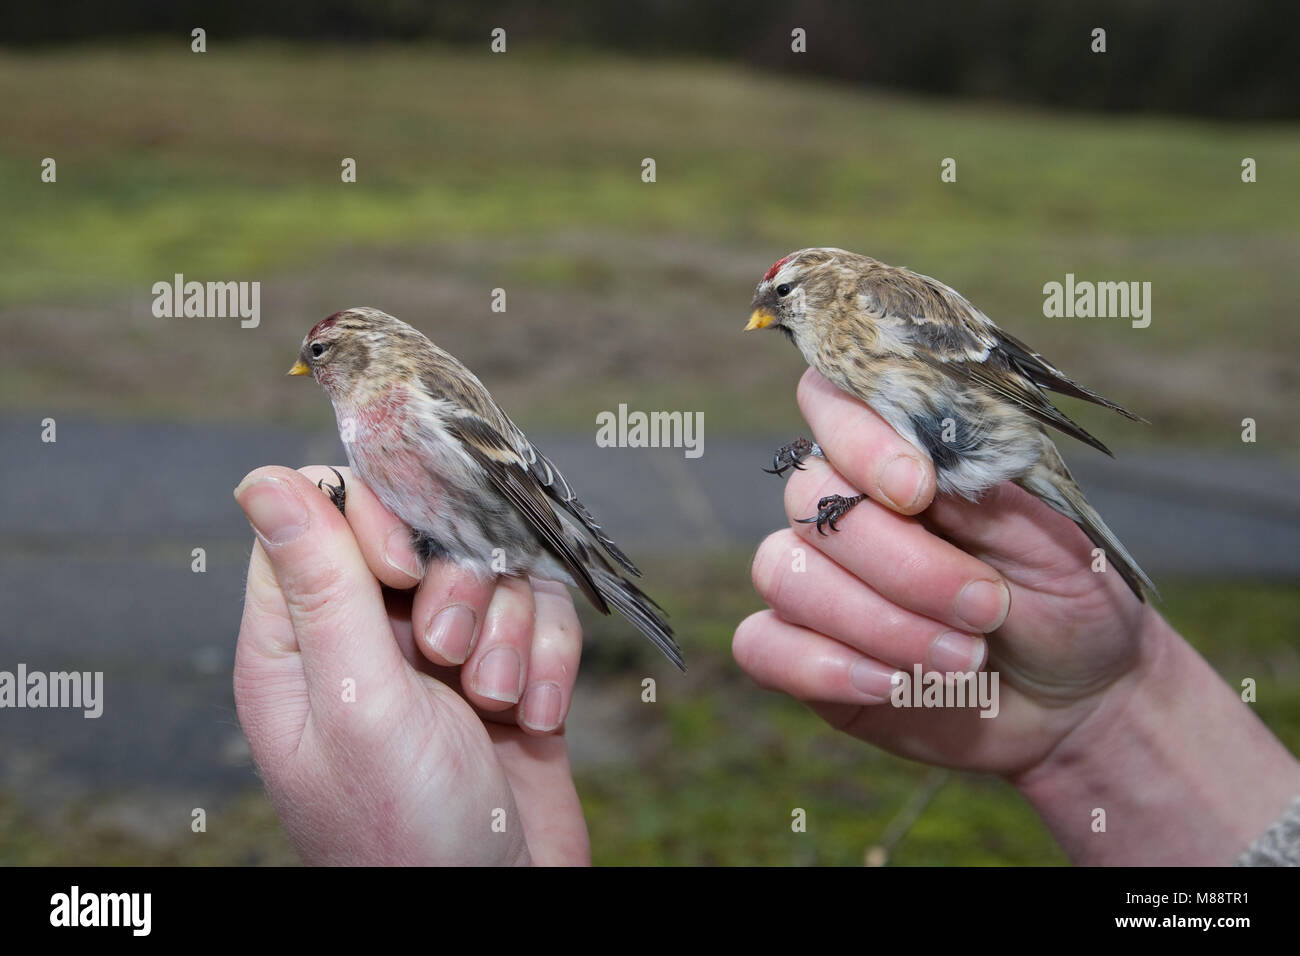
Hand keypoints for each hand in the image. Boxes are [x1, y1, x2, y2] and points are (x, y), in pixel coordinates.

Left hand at [233, 465, 589, 864]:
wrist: (501, 912)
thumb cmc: (404, 829)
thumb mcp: (357, 701)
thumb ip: (321, 585)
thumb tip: (260, 478)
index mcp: (299, 644)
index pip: (319, 514)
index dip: (373, 521)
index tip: (404, 570)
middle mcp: (367, 640)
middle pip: (420, 535)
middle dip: (457, 588)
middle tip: (450, 654)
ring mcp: (442, 657)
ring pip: (492, 570)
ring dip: (512, 632)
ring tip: (501, 701)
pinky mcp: (509, 674)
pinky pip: (541, 615)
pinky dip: (551, 658)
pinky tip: (541, 717)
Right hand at [737, 367, 1157, 775]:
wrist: (1078, 701)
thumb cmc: (1071, 601)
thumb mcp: (1057, 537)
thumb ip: (984, 494)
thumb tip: (923, 467)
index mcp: (904, 454)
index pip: (831, 400)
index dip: (858, 440)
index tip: (919, 490)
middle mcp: (846, 506)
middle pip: (808, 498)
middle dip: (899, 563)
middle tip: (988, 608)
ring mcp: (816, 578)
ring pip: (781, 571)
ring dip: (875, 623)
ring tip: (964, 660)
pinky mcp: (801, 650)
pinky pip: (761, 644)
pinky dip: (824, 667)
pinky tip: (893, 686)